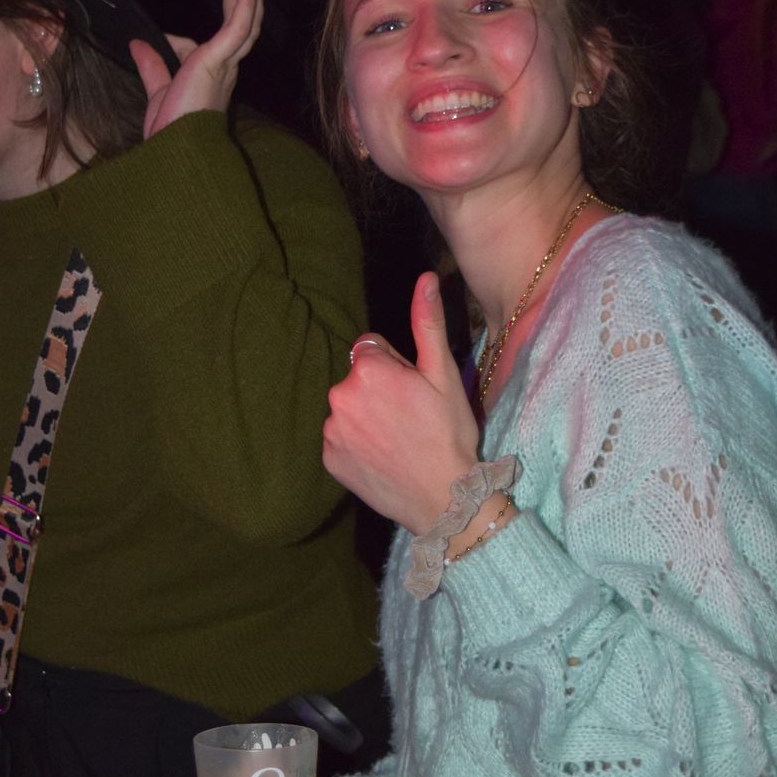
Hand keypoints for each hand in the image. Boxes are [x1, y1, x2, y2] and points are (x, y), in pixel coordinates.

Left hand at [130, 0, 263, 137]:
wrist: (174, 146)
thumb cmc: (169, 129)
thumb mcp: (157, 89)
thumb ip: (151, 66)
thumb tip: (136, 44)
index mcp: (213, 78)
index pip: (209, 49)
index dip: (183, 42)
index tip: (164, 39)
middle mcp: (225, 70)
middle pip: (242, 31)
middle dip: (245, 4)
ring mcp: (225, 64)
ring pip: (245, 26)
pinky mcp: (220, 58)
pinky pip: (238, 26)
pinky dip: (244, 4)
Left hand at [323, 273, 480, 532]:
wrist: (443, 498)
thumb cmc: (448, 433)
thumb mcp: (443, 374)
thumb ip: (427, 323)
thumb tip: (425, 278)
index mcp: (367, 369)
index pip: (371, 349)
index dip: (395, 367)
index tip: (413, 391)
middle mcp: (339, 395)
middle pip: (357, 379)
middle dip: (378, 390)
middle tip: (409, 416)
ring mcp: (331, 430)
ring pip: (348, 409)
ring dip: (366, 417)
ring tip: (397, 439)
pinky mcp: (329, 459)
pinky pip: (340, 439)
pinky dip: (357, 444)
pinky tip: (383, 456)